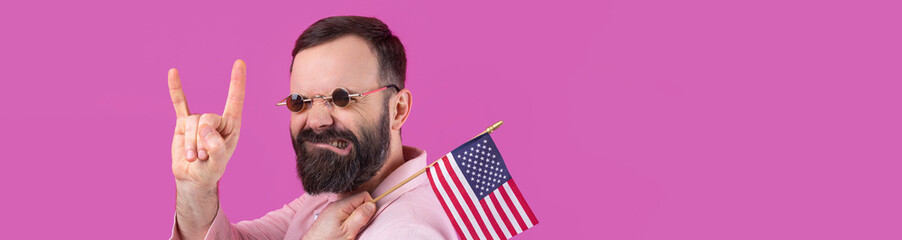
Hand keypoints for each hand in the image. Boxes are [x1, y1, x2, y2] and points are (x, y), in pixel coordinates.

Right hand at [169, 59, 245, 188]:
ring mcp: (199, 120)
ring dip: (191, 143)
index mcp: (231, 126)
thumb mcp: (217, 165)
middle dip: (202, 139)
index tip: (239, 63)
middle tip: (202, 157)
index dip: (237, 82)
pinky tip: (173, 72)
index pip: (235, 100)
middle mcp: (217, 120)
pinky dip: (176, 89)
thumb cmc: (210, 171)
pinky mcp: (183, 123)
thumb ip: (216, 148)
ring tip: (193, 157)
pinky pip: (179, 103)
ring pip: (191, 123)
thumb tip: (205, 130)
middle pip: (207, 118)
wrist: (193, 178)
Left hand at [303, 192, 377, 239]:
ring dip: (355, 217)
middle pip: (357, 201)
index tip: (367, 219)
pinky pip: (345, 212)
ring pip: (352, 207)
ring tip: (350, 229)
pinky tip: (344, 229)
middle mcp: (336, 204)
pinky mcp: (330, 216)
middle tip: (358, 226)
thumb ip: (360, 216)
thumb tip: (372, 204)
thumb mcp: (348, 231)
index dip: (369, 206)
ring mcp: (332, 210)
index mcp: (341, 205)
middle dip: (362, 212)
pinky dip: (348, 219)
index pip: (363, 195)